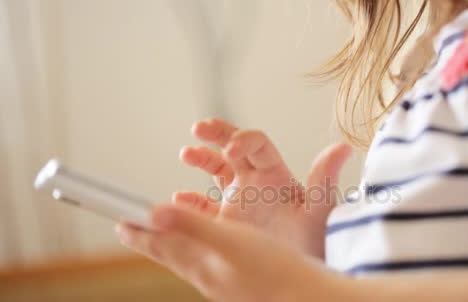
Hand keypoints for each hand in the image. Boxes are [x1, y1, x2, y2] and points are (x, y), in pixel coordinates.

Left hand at [115, 205, 346, 301]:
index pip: (160, 246)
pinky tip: (206, 253)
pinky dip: (196, 251)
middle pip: (170, 255)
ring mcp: (224, 282)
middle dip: (150, 240)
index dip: (139, 234)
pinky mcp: (239, 283)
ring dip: (171, 246)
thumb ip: (193, 226)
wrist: (307, 299)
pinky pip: (207, 264)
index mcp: (201, 264)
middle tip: (131, 229)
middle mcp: (208, 276)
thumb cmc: (273, 269)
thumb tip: (154, 214)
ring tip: (162, 238)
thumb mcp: (231, 240)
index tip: (120, 223)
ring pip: (188, 261)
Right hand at [175, 118, 351, 257]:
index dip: (244, 139)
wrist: (304, 269)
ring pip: (215, 170)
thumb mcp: (320, 209)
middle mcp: (255, 180)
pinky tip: (181, 199)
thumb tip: (344, 147)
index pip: (258, 145)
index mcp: (275, 173)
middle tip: (200, 129)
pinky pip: (203, 205)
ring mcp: (238, 199)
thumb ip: (325, 178)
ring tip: (187, 154)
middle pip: (232, 147)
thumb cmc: (316, 238)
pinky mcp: (226, 220)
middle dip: (217, 134)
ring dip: (201, 158)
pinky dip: (190, 201)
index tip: (232, 148)